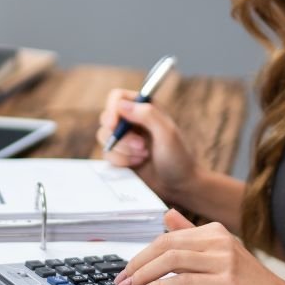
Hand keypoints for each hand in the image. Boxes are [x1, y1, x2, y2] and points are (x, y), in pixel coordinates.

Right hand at [96, 88, 198, 203]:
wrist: (179, 186)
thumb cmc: (179, 158)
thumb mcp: (168, 134)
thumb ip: (147, 115)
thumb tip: (121, 105)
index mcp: (145, 108)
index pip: (117, 97)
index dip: (112, 109)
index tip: (114, 125)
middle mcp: (132, 120)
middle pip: (107, 118)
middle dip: (121, 136)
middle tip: (141, 146)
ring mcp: (124, 138)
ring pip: (104, 137)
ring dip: (123, 150)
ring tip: (143, 156)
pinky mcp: (119, 154)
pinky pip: (107, 154)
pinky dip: (120, 161)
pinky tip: (137, 163)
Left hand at [113, 210, 284, 284]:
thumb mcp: (221, 253)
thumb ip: (192, 235)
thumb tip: (167, 216)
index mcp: (214, 231)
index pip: (167, 237)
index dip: (143, 253)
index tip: (128, 269)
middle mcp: (218, 240)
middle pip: (165, 245)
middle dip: (138, 263)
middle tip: (122, 279)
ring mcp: (223, 259)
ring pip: (170, 260)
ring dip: (144, 274)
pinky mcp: (225, 281)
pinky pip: (183, 281)